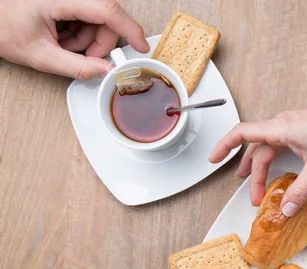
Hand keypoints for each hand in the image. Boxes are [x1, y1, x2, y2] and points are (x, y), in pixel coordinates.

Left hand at [0, 0, 148, 78]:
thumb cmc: (3, 27)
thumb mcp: (40, 55)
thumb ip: (76, 67)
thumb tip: (105, 72)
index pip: (107, 10)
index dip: (129, 29)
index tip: (142, 47)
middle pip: (106, 17)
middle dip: (99, 42)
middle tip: (83, 57)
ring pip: (98, 20)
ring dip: (87, 40)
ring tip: (63, 45)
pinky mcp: (70, 1)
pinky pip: (88, 17)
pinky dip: (80, 33)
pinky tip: (63, 37)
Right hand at [209, 96, 306, 215]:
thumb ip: (300, 190)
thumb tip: (285, 209)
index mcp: (280, 129)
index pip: (242, 133)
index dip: (224, 146)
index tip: (213, 159)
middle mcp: (282, 124)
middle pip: (256, 149)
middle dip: (251, 174)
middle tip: (253, 197)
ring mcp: (290, 126)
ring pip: (267, 148)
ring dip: (261, 168)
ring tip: (256, 186)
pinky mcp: (299, 129)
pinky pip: (278, 145)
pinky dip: (273, 160)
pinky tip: (277, 171)